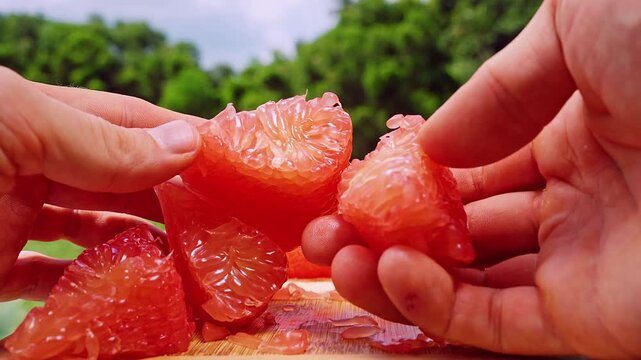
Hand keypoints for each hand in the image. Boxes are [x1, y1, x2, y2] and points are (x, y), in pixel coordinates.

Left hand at [0, 67, 203, 300]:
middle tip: (220, 218)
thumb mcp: (18, 126)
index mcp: (40, 119)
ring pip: (95, 232)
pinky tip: (130, 287)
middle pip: (120, 181)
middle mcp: (32, 167)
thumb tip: (187, 144)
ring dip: (141, 243)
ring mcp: (13, 220)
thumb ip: (100, 140)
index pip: (126, 122)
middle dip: (171, 197)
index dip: (179, 135)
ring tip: (187, 258)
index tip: (228, 158)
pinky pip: (54, 281)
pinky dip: (95, 285)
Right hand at [303, 0, 640, 357]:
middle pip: (459, 232)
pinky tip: (391, 272)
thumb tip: (435, 142)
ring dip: (392, 275)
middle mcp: (576, 201)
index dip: (408, 181)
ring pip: (468, 284)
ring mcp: (584, 264)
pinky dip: (437, 306)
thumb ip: (499, 88)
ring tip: (332, 258)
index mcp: (574, 132)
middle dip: (384, 232)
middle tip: (321, 233)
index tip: (354, 186)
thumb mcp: (576, 27)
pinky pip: (498, 321)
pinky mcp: (597, 321)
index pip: (470, 170)